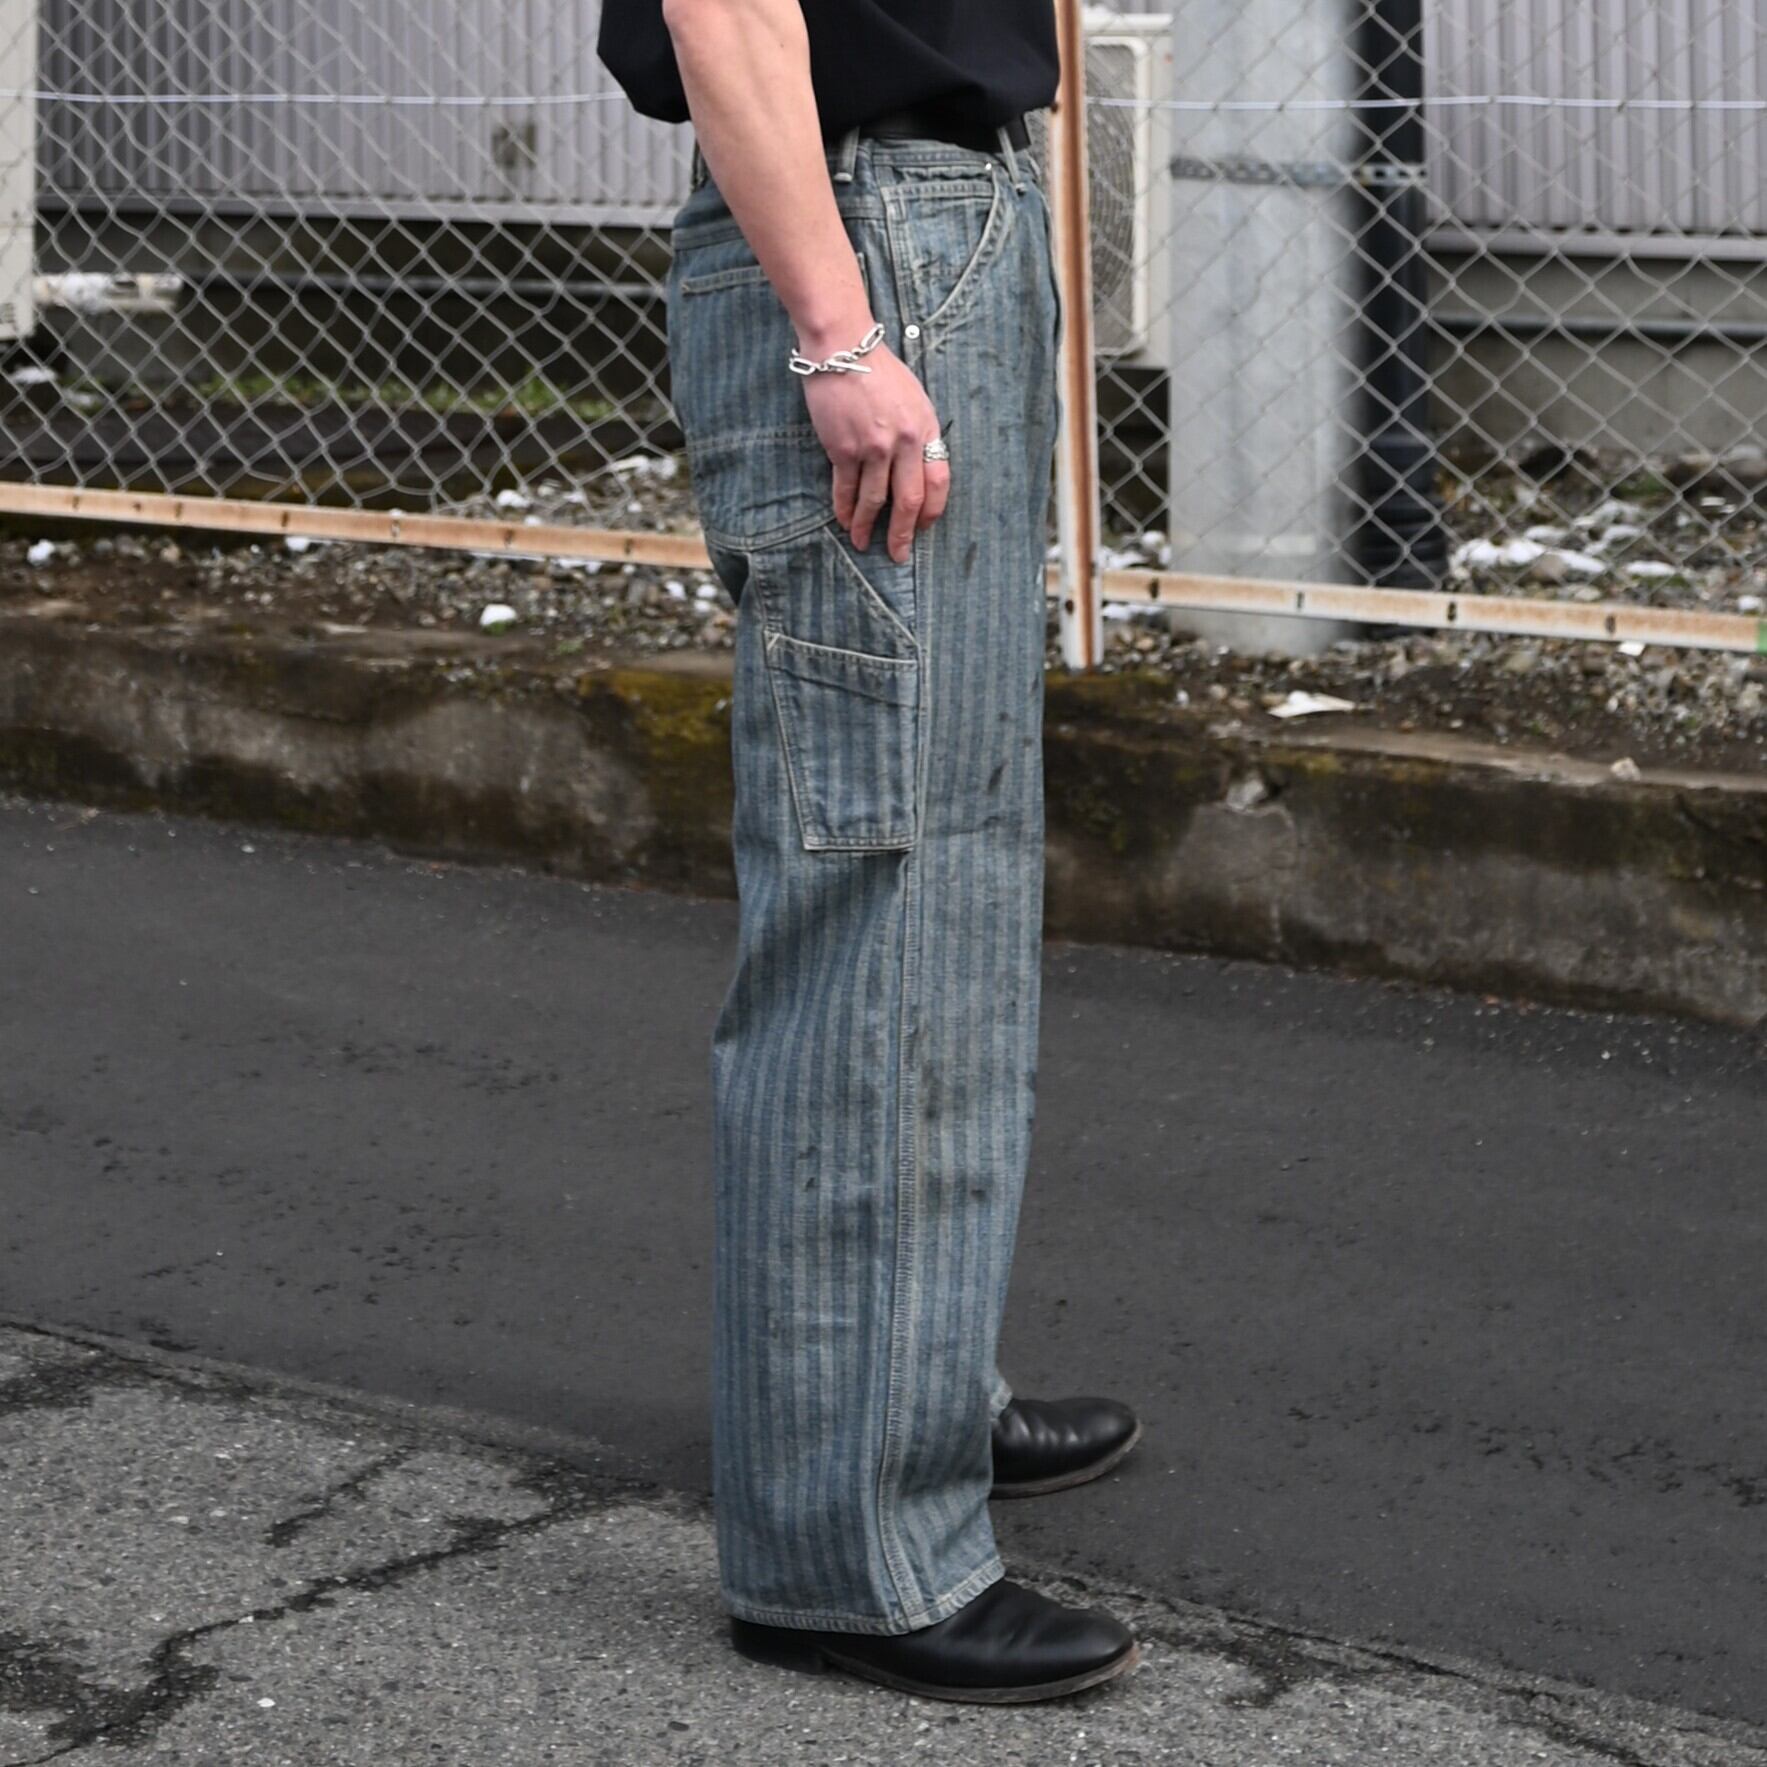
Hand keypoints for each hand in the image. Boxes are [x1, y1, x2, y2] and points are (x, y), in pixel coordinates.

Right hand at [798, 339, 950, 563]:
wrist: (843, 347)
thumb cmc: (878, 371)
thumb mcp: (913, 399)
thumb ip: (917, 434)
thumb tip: (915, 471)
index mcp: (925, 428)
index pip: (938, 483)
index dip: (931, 512)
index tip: (922, 528)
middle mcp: (902, 442)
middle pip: (908, 502)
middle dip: (902, 534)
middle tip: (897, 555)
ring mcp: (872, 447)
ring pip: (874, 501)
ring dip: (867, 526)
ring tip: (862, 543)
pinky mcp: (842, 448)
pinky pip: (845, 489)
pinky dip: (844, 509)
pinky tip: (844, 521)